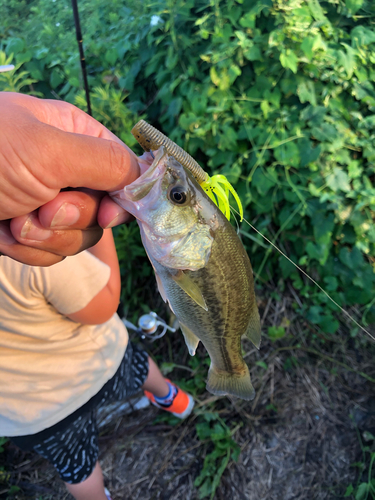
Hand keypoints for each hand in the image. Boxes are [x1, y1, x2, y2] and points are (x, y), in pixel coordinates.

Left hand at [0, 92, 139, 265]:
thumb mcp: (48, 149)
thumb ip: (107, 161)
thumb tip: (145, 179)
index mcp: (75, 137)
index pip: (124, 170)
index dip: (122, 197)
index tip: (107, 215)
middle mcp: (64, 170)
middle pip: (101, 211)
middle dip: (70, 219)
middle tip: (40, 209)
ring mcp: (44, 203)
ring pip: (76, 238)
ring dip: (43, 238)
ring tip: (11, 220)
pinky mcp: (26, 231)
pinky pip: (48, 254)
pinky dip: (23, 250)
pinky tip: (0, 233)